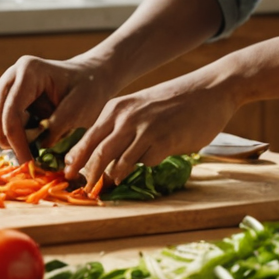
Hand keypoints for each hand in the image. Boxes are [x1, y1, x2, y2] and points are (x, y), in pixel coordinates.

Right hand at [0, 55, 116, 162]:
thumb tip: (38, 146)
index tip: (28, 163)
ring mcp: (7, 81)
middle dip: (8, 141)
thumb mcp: (80, 108)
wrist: (91, 76)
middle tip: (26, 160)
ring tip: (25, 146)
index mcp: (29, 71)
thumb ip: (58, 126)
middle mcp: (13, 73)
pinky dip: (3, 128)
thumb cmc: (89, 90)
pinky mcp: (7, 92)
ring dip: (2, 134)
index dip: (16, 142)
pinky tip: (22, 137)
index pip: (12, 113)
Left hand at [64, 73, 240, 185]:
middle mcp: (127, 118)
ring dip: (114, 176)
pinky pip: (146, 162)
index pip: (88, 138)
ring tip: (112, 184)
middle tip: (84, 189)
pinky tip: (153, 159)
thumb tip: (103, 156)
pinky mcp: (164, 141)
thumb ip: (122, 127)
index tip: (68, 174)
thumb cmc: (174, 101)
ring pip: (119, 162)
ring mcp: (145, 130)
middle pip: (98, 153)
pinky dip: (145, 166)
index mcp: (117, 108)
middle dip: (89, 174)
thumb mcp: (141, 106)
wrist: (210, 90)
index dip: (77, 159)